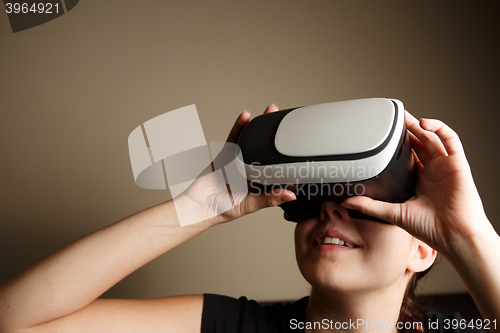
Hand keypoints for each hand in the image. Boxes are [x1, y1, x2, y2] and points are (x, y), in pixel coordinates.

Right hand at [174, 105, 295, 226]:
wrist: (199, 205)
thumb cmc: (222, 209)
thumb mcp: (251, 205)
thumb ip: (269, 199)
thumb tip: (290, 195)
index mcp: (260, 182)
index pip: (277, 168)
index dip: (287, 157)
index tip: (298, 147)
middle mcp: (251, 169)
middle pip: (266, 149)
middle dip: (276, 135)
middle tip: (287, 121)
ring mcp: (239, 160)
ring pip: (252, 140)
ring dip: (261, 126)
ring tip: (270, 112)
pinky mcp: (226, 154)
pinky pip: (234, 138)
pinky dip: (240, 126)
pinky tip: (246, 117)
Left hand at [341, 111, 490, 257]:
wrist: (453, 236)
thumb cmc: (430, 228)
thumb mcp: (393, 213)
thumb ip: (370, 206)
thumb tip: (347, 201)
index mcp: (419, 180)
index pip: (407, 156)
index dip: (396, 144)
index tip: (383, 134)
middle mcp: (433, 171)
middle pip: (419, 142)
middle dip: (406, 129)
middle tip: (391, 117)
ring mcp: (445, 166)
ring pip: (432, 137)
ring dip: (418, 125)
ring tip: (403, 117)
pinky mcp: (458, 164)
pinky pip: (450, 139)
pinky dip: (438, 128)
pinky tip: (424, 124)